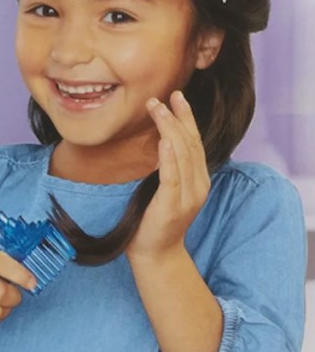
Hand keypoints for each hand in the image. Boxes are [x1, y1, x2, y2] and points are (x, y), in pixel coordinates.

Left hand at [128, 91, 209, 259]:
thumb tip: (158, 141)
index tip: (177, 97)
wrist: (155, 254)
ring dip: (169, 128)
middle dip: (177, 117)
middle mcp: (199, 185)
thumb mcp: (165, 190)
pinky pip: (172, 177)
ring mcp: (188, 196)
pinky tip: (164, 140)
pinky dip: (168, 157)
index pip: (195, 142)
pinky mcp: (172, 206)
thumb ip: (168, 169)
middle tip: (161, 97)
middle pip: (190, 143)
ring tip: (157, 108)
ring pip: (182, 154)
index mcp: (199, 180)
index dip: (187, 118)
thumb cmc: (153, 221)